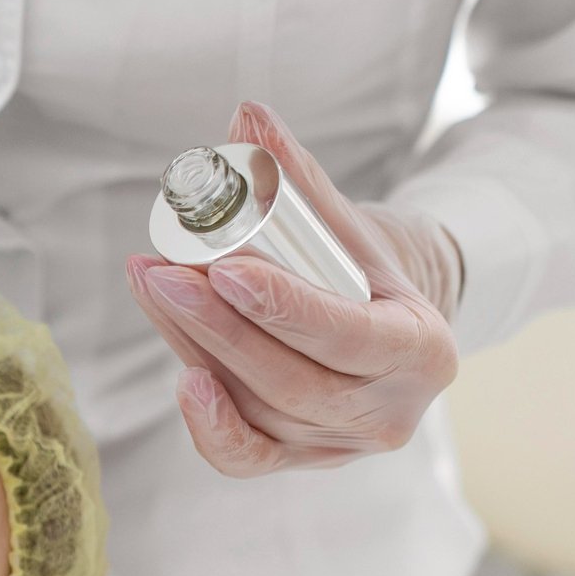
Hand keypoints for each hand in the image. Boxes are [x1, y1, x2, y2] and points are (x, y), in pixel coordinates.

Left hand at [125, 100, 466, 476]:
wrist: (385, 335)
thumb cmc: (362, 275)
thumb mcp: (346, 230)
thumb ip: (298, 179)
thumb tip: (245, 113)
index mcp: (421, 350)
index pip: (346, 334)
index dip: (283, 305)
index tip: (223, 267)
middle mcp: (387, 413)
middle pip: (290, 378)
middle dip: (217, 326)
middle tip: (161, 274)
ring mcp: (339, 447)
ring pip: (258, 407)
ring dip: (195, 347)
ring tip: (153, 285)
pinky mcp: (298, 463)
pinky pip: (245, 458)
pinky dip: (209, 426)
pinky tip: (180, 378)